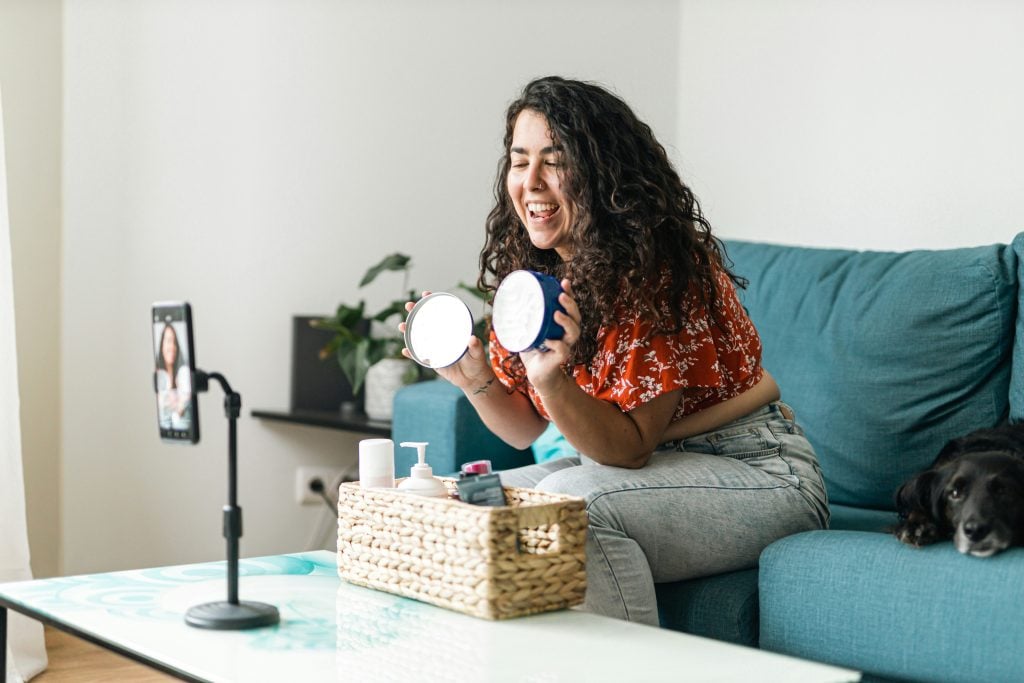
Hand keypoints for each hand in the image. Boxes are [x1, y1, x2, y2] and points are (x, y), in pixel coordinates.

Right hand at [398, 292, 494, 391]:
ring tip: (402, 326)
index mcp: (450, 330)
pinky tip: (405, 350)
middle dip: (414, 311)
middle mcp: (440, 336)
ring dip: (408, 330)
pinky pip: (418, 356)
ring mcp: (433, 347)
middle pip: (424, 321)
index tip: (425, 294)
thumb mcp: (477, 353)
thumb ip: (475, 346)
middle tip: (409, 306)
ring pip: (417, 336)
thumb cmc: (476, 362)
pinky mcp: (431, 360)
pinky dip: (411, 353)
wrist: (471, 379)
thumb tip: (472, 338)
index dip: (431, 302)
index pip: (440, 312)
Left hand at [521, 279, 580, 396]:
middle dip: (570, 304)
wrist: (537, 373)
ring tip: (557, 314)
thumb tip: (505, 299)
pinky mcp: (561, 358)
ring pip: (574, 332)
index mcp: (562, 324)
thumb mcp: (528, 329)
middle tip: (561, 296)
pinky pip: (562, 350)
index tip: (563, 282)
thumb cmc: (533, 349)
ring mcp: (566, 345)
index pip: (569, 306)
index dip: (569, 293)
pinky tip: (548, 341)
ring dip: (567, 322)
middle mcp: (568, 333)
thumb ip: (523, 317)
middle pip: (576, 316)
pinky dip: (556, 344)